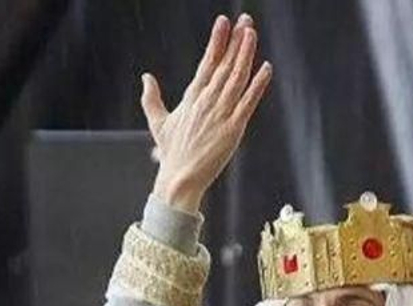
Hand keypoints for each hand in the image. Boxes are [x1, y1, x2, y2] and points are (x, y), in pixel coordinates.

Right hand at [141, 13, 272, 213]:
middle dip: (236, 40)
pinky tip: (266, 68)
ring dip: (245, 54)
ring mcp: (221, 113)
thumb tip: (145, 77)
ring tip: (252, 33)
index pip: (207, 62)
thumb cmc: (170, 153)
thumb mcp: (157, 122)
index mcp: (192, 96)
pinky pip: (248, 101)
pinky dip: (258, 84)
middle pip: (224, 64)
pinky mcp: (233, 128)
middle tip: (246, 20)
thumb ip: (151, 98)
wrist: (179, 179)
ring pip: (237, 77)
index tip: (224, 22)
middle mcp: (207, 100)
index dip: (217, 41)